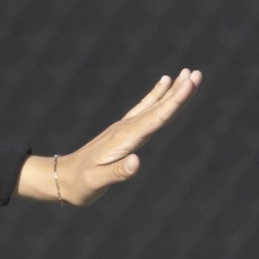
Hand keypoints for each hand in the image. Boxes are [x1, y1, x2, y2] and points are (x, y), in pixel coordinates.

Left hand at [20, 68, 200, 205]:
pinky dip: (156, 96)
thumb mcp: (96, 183)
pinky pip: (143, 109)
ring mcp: (122, 128)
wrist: (60, 179)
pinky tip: (164, 84)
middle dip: (179, 92)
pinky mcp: (121, 131)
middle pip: (157, 107)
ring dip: (172, 90)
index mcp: (124, 139)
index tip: (189, 84)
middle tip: (198, 73)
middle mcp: (125, 129)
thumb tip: (137, 162)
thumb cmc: (79, 185)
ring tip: (188, 73)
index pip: (155, 118)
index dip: (174, 102)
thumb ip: (117, 173)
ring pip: (152, 105)